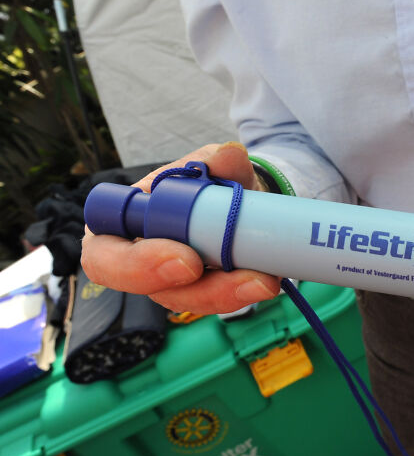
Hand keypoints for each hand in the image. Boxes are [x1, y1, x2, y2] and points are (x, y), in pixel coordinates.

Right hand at [81, 142, 280, 313]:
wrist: (242, 197)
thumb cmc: (208, 181)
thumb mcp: (210, 163)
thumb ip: (214, 158)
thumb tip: (228, 155)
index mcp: (120, 225)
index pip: (103, 256)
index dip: (135, 264)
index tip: (186, 258)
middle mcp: (141, 261)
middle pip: (153, 291)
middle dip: (196, 288)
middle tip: (237, 278)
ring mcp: (174, 283)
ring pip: (193, 300)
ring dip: (228, 294)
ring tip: (264, 281)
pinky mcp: (207, 292)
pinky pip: (221, 301)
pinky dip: (244, 293)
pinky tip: (268, 281)